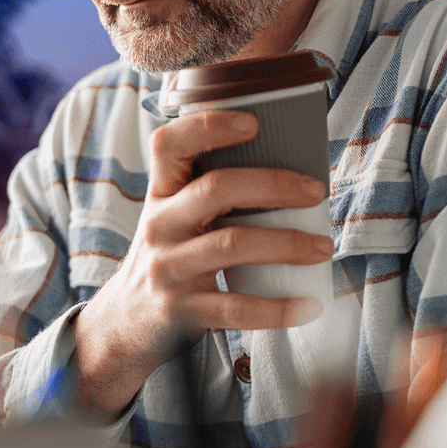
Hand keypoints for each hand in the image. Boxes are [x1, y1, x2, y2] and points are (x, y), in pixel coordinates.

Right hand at [71, 109, 332, 417]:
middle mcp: (160, 226)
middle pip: (215, 189)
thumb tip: (291, 178)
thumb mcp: (174, 220)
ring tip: (321, 247)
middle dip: (273, 185)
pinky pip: (235, 307)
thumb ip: (210, 197)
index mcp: (161, 195)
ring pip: (232, 244)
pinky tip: (308, 306)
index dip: (208, 126)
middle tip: (314, 192)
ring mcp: (168, 268)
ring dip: (287, 243)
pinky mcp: (182, 309)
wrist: (125, 324)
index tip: (252, 123)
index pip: (169, 144)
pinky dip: (278, 308)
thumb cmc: (168, 261)